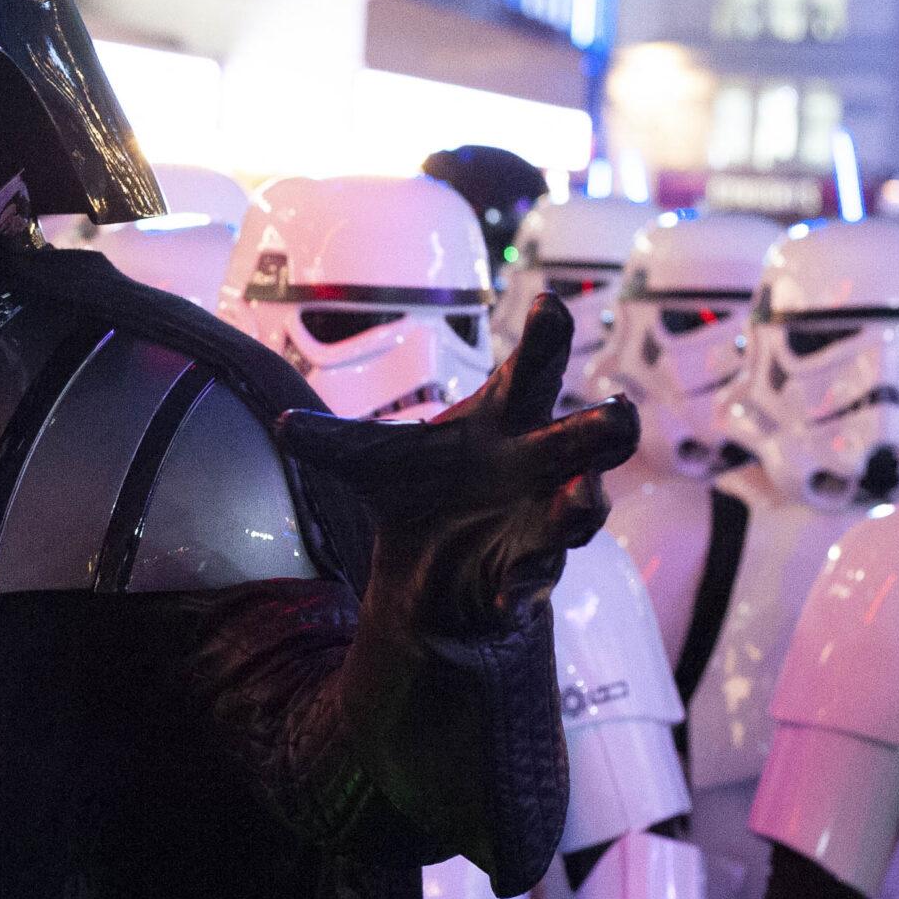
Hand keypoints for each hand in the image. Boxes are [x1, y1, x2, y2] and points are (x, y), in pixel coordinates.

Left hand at [279, 293, 637, 636]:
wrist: (427, 564)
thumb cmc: (419, 490)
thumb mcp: (369, 462)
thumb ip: (331, 442)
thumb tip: (280, 425)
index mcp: (505, 421)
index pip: (533, 370)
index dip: (546, 337)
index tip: (549, 303)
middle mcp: (539, 465)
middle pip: (586, 437)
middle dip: (604, 426)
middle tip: (618, 413)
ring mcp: (541, 520)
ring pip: (580, 510)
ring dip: (583, 505)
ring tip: (580, 496)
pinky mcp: (528, 574)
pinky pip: (534, 582)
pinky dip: (521, 586)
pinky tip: (506, 596)